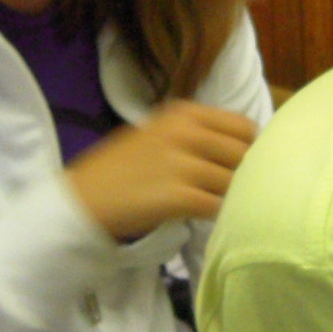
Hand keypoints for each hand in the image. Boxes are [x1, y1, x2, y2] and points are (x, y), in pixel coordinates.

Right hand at [65, 100, 255, 241]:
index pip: (244, 127)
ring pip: (234, 183)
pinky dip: (218, 215)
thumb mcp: (160, 134)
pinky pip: (217, 206)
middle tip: (230, 191)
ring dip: (231, 198)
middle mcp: (185, 132)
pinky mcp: (176, 196)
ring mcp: (181, 164)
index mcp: (184, 112)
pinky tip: (206, 218)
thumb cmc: (122, 169)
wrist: (83, 198)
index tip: (238, 166)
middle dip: (243, 175)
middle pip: (244, 155)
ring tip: (217, 206)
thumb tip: (244, 150)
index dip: (249, 149)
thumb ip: (198, 135)